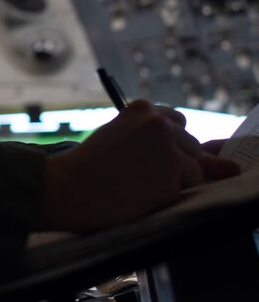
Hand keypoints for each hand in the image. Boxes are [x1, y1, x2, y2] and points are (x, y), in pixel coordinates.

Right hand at [36, 100, 238, 232]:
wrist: (69, 187)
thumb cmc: (91, 167)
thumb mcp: (124, 141)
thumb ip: (168, 145)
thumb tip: (232, 166)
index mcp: (142, 108)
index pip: (175, 124)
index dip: (163, 145)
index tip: (143, 157)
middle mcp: (159, 121)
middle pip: (189, 145)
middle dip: (173, 162)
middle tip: (136, 174)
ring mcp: (168, 146)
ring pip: (194, 167)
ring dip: (174, 178)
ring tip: (137, 183)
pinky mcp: (173, 171)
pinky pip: (189, 186)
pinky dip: (170, 193)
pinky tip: (141, 193)